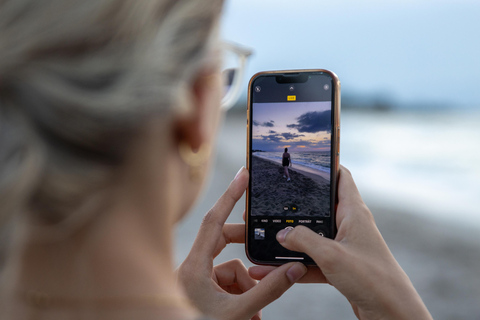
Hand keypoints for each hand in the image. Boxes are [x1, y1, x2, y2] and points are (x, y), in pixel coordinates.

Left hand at [177, 167, 306, 319]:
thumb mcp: (237, 312)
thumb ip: (268, 290)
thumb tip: (295, 268)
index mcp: (193, 266)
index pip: (214, 220)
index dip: (230, 196)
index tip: (243, 175)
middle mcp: (192, 268)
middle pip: (226, 245)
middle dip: (249, 261)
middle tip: (266, 264)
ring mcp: (195, 280)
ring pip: (229, 271)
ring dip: (247, 292)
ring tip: (253, 317)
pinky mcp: (200, 291)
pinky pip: (225, 285)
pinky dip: (239, 298)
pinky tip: (246, 318)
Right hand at [249, 166, 431, 319]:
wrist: (390, 313)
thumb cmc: (372, 279)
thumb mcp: (332, 255)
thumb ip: (303, 240)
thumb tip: (281, 234)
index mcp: (354, 212)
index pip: (341, 177)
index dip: (325, 165)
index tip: (303, 159)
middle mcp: (349, 225)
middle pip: (319, 208)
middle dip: (296, 208)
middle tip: (271, 204)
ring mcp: (344, 246)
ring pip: (313, 237)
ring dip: (292, 241)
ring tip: (266, 238)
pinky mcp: (340, 266)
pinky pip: (313, 260)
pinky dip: (296, 264)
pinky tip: (274, 268)